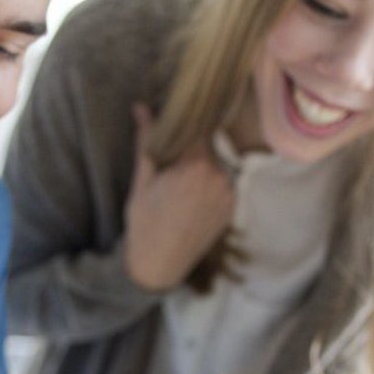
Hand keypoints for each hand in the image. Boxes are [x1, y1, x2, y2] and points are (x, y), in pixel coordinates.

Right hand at [124, 103, 234, 290]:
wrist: (159, 266)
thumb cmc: (144, 224)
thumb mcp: (142, 182)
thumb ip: (147, 142)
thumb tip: (141, 107)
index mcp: (195, 166)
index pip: (197, 127)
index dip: (185, 122)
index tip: (174, 122)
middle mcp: (218, 176)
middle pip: (208, 145)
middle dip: (191, 147)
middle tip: (172, 157)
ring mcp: (229, 192)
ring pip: (216, 163)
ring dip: (202, 165)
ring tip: (180, 182)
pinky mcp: (232, 207)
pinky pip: (222, 182)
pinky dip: (209, 182)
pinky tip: (190, 197)